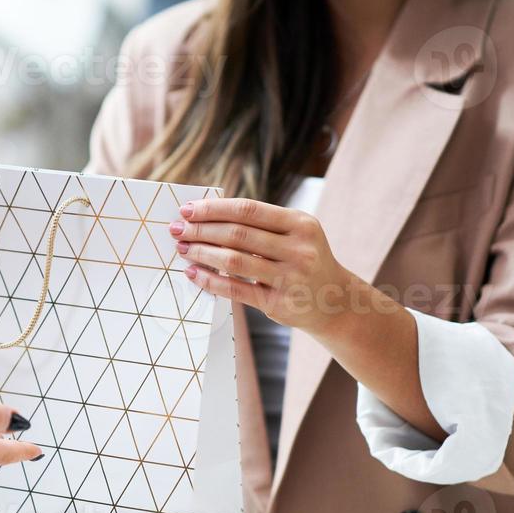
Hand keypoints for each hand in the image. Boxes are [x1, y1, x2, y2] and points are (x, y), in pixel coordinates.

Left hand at [169, 196, 361, 335]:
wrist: (336, 302)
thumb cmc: (304, 261)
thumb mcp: (296, 234)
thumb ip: (260, 224)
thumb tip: (207, 216)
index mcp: (300, 224)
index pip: (248, 210)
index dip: (213, 209)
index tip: (188, 209)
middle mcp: (298, 249)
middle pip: (238, 234)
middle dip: (201, 230)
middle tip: (177, 229)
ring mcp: (290, 278)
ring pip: (234, 261)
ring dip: (202, 253)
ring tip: (183, 249)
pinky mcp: (278, 303)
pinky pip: (235, 289)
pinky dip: (210, 280)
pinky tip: (193, 273)